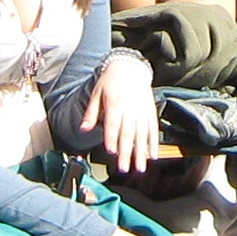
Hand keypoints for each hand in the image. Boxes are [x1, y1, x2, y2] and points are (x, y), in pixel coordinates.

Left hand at [82, 52, 157, 176]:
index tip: (111, 151)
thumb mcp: (96, 93)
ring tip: (140, 167)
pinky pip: (153, 130)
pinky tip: (153, 156)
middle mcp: (130, 108)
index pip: (113, 123)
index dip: (112, 137)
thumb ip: (90, 112)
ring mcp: (142, 111)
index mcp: (114, 103)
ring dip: (141, 152)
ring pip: (142, 134)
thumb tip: (83, 129)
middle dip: (126, 152)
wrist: (130, 67)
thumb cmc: (111, 81)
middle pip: (128, 133)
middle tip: (124, 168)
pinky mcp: (150, 112)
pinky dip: (154, 143)